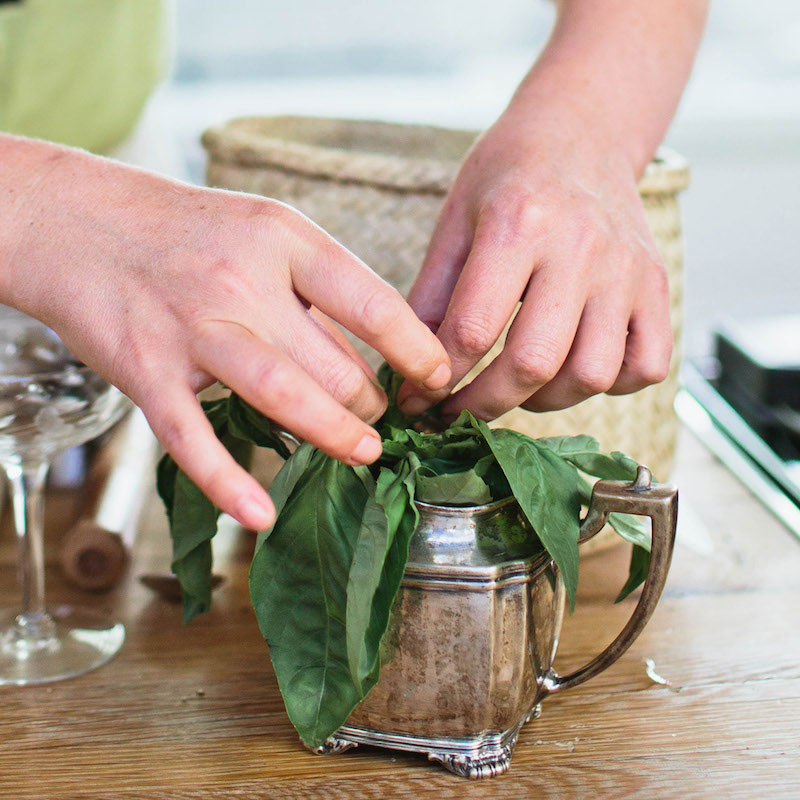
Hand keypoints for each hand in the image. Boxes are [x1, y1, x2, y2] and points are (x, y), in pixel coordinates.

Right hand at [1, 138, 450, 528]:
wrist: (81, 223)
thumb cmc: (190, 233)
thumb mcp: (264, 234)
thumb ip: (317, 292)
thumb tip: (377, 357)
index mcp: (283, 239)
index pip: (372, 301)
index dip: (417, 348)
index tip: (441, 378)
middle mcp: (241, 280)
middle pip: (333, 362)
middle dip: (371, 402)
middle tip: (381, 419)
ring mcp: (192, 327)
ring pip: (281, 394)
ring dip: (334, 435)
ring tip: (365, 453)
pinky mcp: (147, 370)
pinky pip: (193, 437)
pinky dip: (228, 482)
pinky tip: (260, 516)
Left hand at [398, 107, 671, 420]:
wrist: (583, 130)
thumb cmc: (508, 176)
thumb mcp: (455, 219)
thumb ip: (432, 295)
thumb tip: (407, 369)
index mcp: (518, 224)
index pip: (473, 329)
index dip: (438, 379)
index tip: (418, 401)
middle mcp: (581, 247)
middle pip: (534, 362)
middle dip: (484, 404)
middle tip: (458, 412)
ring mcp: (628, 269)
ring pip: (592, 374)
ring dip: (544, 401)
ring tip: (515, 389)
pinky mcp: (658, 285)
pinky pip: (646, 366)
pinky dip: (608, 385)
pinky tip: (573, 369)